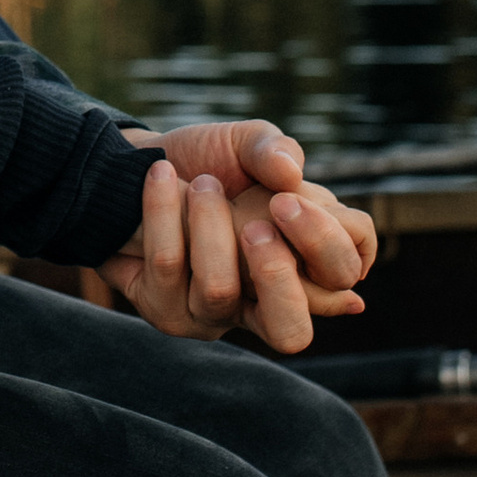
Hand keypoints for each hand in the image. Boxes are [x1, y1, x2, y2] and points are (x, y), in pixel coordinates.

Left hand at [96, 119, 375, 356]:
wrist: (133, 169)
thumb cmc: (205, 161)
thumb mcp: (246, 144)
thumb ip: (275, 151)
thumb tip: (292, 175)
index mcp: (303, 262)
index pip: (343, 274)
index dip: (326, 244)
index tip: (286, 199)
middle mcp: (263, 302)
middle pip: (293, 333)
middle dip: (278, 276)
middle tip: (260, 222)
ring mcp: (213, 315)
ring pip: (219, 289)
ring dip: (209, 223)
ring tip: (202, 183)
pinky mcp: (164, 310)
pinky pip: (168, 265)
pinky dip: (164, 209)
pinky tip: (161, 174)